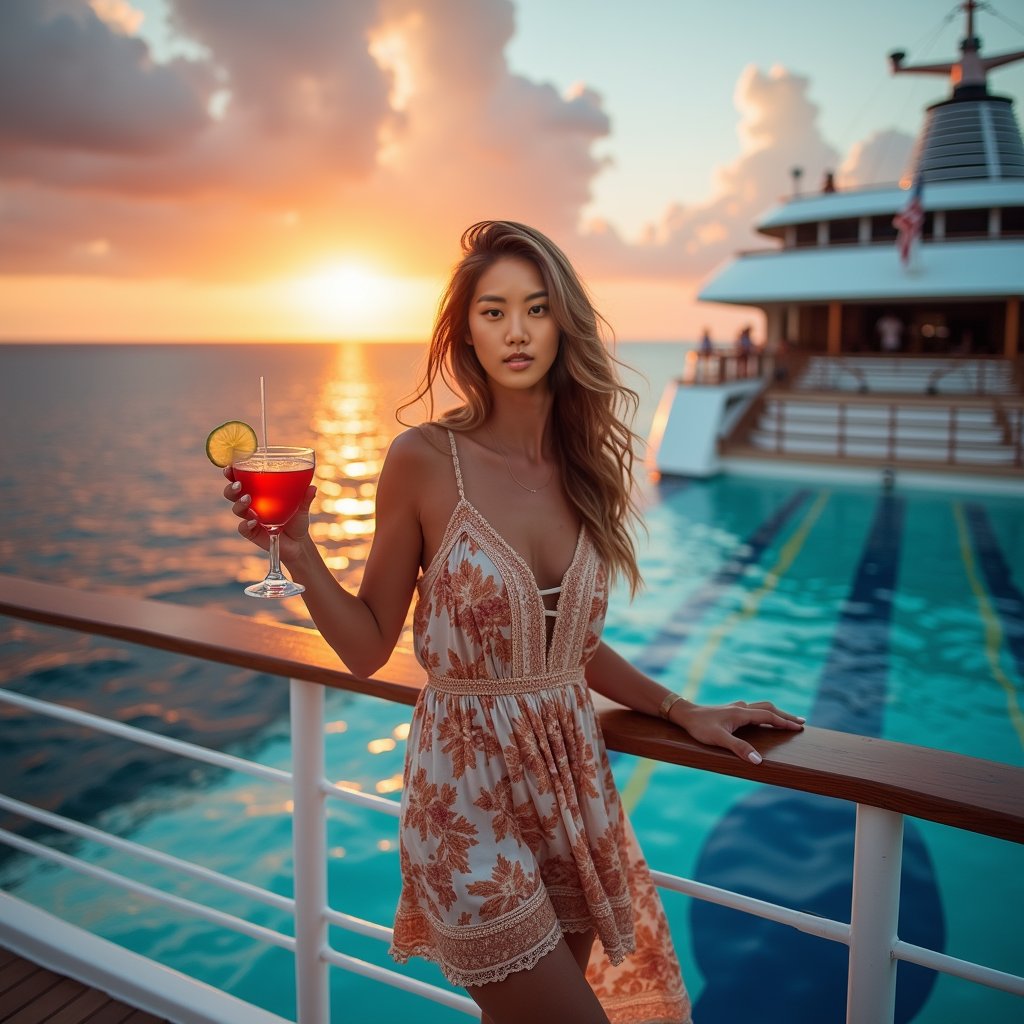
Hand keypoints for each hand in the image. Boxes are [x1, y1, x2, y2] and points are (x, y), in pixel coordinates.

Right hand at [222, 466, 316, 562]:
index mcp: (259, 492)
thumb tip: (313, 487)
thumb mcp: (303, 507)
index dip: (233, 473)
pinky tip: (254, 522)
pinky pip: (243, 528)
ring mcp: (250, 518)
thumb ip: (305, 497)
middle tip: (239, 485)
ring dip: (239, 503)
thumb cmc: (297, 519)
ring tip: (248, 500)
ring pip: (236, 509)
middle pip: (233, 493)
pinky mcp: (252, 533)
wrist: (298, 543)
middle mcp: (252, 504)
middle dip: (231, 488)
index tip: (229, 467)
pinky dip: (246, 524)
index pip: (242, 479)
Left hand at [672, 700, 803, 764]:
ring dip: (775, 712)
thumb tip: (759, 760)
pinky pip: (752, 709)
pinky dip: (763, 712)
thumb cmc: (700, 727)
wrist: (684, 714)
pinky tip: (759, 716)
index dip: (784, 722)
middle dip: (785, 715)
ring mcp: (735, 708)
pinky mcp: (729, 710)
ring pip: (760, 707)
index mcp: (742, 714)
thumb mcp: (719, 739)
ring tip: (785, 719)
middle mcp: (741, 708)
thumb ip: (739, 748)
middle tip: (800, 722)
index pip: (769, 717)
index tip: (799, 728)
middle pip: (768, 709)